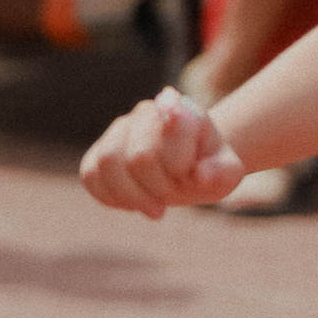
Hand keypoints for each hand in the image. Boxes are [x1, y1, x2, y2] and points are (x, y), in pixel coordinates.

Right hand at [80, 89, 245, 216]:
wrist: (189, 169)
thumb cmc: (208, 169)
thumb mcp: (227, 173)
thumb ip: (222, 172)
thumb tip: (201, 175)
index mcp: (180, 110)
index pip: (170, 135)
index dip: (179, 167)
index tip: (190, 176)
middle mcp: (146, 113)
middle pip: (139, 157)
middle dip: (159, 188)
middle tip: (174, 196)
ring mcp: (118, 131)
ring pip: (106, 163)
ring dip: (132, 196)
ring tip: (153, 207)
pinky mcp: (97, 153)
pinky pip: (90, 175)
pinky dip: (110, 197)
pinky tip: (132, 203)